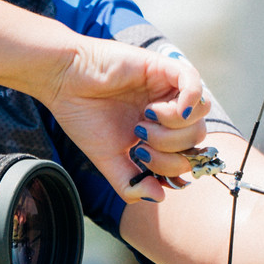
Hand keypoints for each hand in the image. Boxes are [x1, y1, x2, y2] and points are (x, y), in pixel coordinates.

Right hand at [36, 36, 209, 202]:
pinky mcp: (163, 67)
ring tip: (144, 121)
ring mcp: (168, 87)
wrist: (62, 83)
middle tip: (139, 138)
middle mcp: (170, 108)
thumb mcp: (108, 159)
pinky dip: (188, 101)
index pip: (189, 154)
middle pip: (198, 136)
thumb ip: (132, 182)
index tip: (144, 162)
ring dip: (173, 127)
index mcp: (161, 130)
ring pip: (201, 113)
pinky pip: (194, 83)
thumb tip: (160, 197)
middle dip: (170, 148)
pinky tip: (158, 110)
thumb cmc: (84, 116)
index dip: (173, 167)